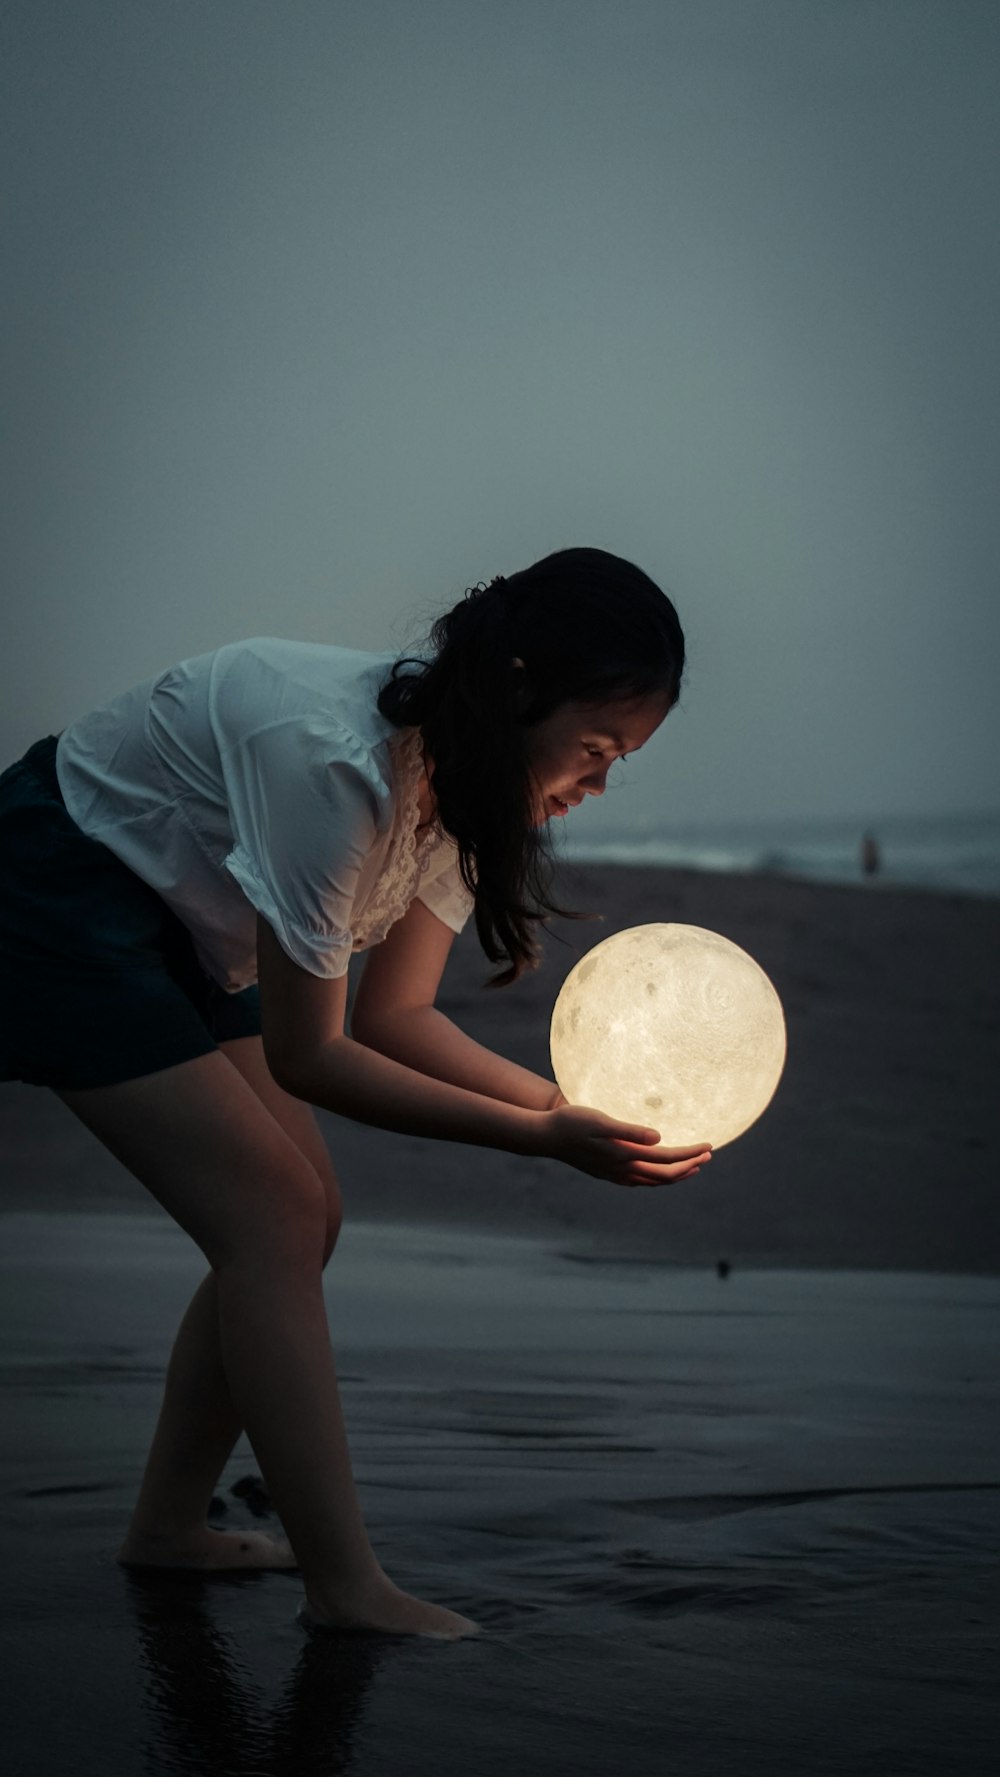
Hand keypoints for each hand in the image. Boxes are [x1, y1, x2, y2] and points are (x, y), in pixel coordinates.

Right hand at [539, 1104, 711, 1187]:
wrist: (544, 1136)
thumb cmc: (570, 1122)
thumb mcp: (601, 1121)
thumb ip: (630, 1130)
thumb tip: (659, 1138)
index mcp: (624, 1156)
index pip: (667, 1159)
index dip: (690, 1154)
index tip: (709, 1146)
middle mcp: (621, 1170)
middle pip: (664, 1176)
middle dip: (689, 1166)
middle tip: (708, 1155)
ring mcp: (613, 1174)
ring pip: (652, 1181)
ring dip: (674, 1175)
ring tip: (691, 1166)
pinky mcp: (606, 1172)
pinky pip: (639, 1181)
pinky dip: (656, 1177)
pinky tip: (654, 1170)